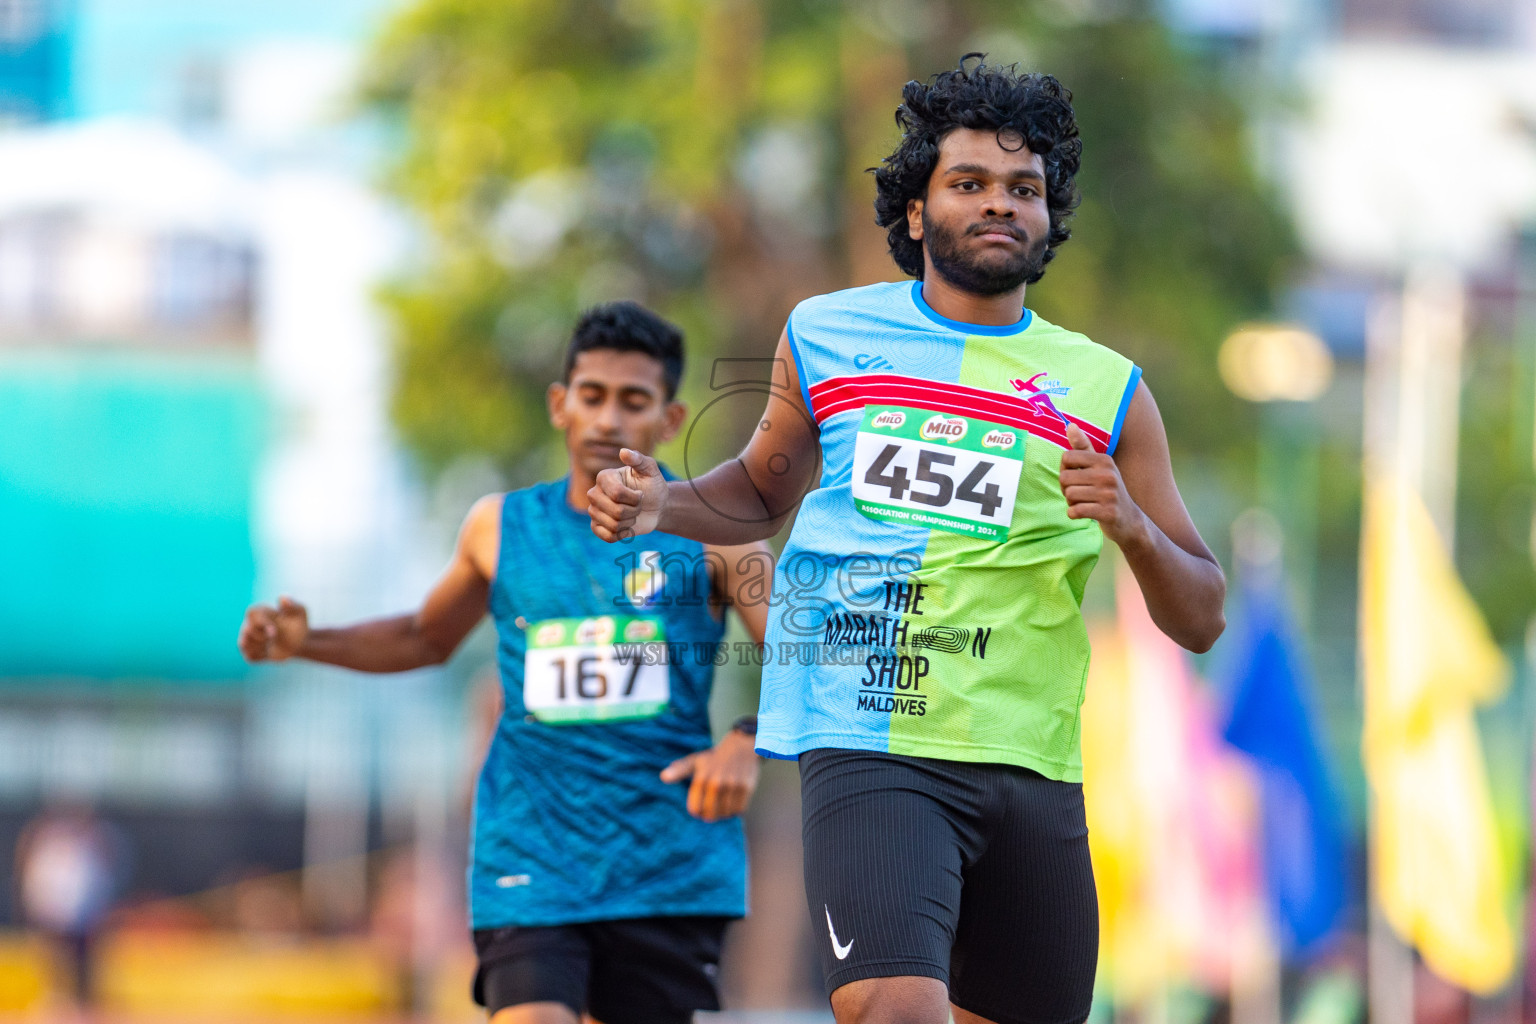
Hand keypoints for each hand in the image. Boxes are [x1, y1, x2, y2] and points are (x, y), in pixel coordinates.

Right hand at [237, 596, 308, 661]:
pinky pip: (250, 656)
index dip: (262, 623)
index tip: (274, 631)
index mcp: (259, 611)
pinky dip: (262, 656)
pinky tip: (270, 652)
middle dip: (263, 636)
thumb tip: (283, 598)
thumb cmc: (296, 624)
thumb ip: (292, 605)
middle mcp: (249, 624)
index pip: (252, 613)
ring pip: (245, 644)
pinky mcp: (250, 652)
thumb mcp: (299, 613)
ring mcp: (247, 639)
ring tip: (272, 643)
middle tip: (275, 637)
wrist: (298, 642)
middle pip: (247, 630)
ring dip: (262, 646)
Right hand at [587, 448, 667, 541]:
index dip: (635, 498)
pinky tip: (626, 526)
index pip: (617, 493)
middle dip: (633, 511)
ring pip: (613, 525)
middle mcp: (594, 493)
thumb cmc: (652, 486)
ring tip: (632, 514)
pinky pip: (607, 536)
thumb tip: (623, 452)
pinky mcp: (597, 527)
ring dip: (630, 522)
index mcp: (604, 477)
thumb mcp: (651, 470)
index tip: (640, 494)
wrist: (656, 506)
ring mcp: (594, 511)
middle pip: (615, 511)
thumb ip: (639, 459)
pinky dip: (622, 534)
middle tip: (637, 505)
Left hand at [659, 729, 759, 821]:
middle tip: (712, 809)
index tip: (699, 808)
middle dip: (710, 815)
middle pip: (710, 814)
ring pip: (725, 814)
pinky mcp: (746, 787)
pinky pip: (739, 810)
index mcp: (701, 777)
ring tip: (723, 805)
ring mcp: (732, 785)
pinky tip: (734, 803)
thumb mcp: (695, 761)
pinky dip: (735, 811)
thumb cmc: (715, 758)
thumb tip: (663, 777)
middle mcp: (716, 782)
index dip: (697, 812)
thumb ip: (679, 770)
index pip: (695, 809)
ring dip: (723, 814)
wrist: (742, 747)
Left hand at [1059, 423, 1146, 547]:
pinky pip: (1075, 511)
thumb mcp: (1099, 466)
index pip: (1066, 457)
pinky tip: (1083, 514)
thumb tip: (1070, 425)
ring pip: (1069, 495)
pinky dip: (1073, 514)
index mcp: (1105, 460)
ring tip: (1084, 503)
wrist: (1129, 520)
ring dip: (1071, 503)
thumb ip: (1083, 447)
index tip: (1074, 478)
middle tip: (1079, 494)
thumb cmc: (1107, 490)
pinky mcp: (1108, 512)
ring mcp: (1109, 494)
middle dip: (1066, 489)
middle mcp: (1108, 474)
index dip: (1064, 470)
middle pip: (1064, 478)